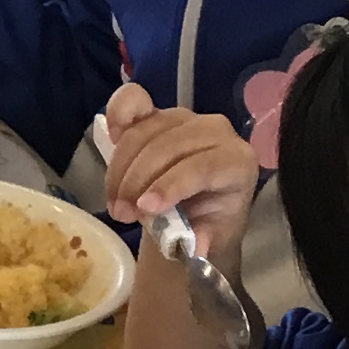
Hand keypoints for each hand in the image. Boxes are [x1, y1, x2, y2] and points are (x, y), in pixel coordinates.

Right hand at [101, 84, 260, 264]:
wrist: (199, 209)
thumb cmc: (208, 222)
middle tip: (121, 213)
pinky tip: (110, 138)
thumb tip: (195, 247)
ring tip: (114, 202)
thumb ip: (202, 239)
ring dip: (121, 168)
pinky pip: (133, 100)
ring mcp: (184, 118)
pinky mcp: (157, 112)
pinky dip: (117, 116)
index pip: (202, 166)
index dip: (170, 185)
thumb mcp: (209, 238)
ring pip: (145, 132)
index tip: (144, 209)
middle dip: (138, 180)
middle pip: (168, 146)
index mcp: (237, 162)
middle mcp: (216, 131)